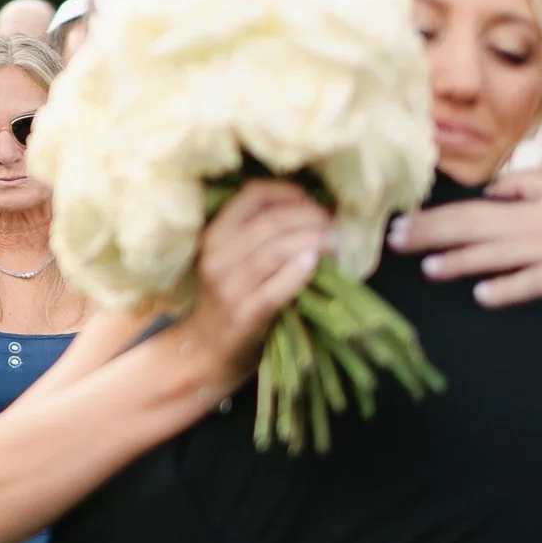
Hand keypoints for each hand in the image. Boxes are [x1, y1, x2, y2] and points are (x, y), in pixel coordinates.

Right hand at [166, 179, 333, 387]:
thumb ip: (258, 233)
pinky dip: (301, 270)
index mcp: (214, 236)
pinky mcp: (247, 314)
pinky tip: (316, 263)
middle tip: (333, 224)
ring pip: (278, 248)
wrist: (207, 349)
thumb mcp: (231, 257)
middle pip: (272, 221)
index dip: (289, 192)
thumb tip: (313, 207)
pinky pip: (278, 286)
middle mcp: (217, 257)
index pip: (253, 195)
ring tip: (334, 242)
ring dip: (314, 239)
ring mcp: (230, 287)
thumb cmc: (230, 297)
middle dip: (311, 217)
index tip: (313, 201)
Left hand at [388, 160, 541, 306]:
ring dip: (462, 262)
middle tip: (394, 241)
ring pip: (497, 256)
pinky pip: (532, 284)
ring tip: (430, 268)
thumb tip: (491, 187)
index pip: (469, 211)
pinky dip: (508, 289)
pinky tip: (483, 296)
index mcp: (525, 209)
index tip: (399, 222)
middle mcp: (530, 228)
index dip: (433, 217)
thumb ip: (525, 184)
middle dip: (431, 235)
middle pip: (472, 230)